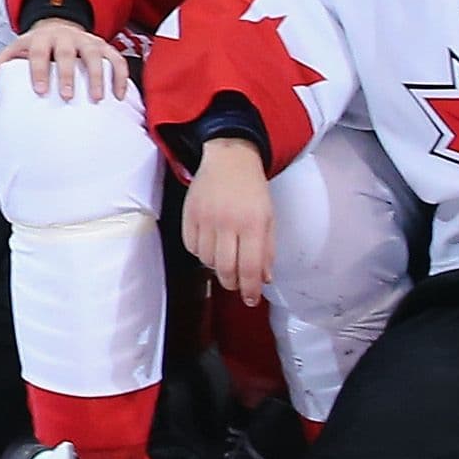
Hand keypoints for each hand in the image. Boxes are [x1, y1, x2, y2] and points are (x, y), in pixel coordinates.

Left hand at [0, 19, 130, 100]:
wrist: (59, 26)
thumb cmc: (35, 47)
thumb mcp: (15, 51)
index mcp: (41, 39)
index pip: (39, 53)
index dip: (39, 71)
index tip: (41, 91)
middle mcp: (66, 37)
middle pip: (68, 53)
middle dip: (68, 74)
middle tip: (68, 96)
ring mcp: (87, 41)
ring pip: (96, 55)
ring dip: (98, 76)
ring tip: (97, 99)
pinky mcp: (105, 46)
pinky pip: (117, 59)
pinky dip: (120, 76)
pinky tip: (119, 96)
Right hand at [183, 137, 276, 298]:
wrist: (229, 158)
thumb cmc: (253, 189)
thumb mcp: (269, 218)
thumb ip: (267, 250)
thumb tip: (263, 279)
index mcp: (253, 223)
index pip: (249, 267)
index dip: (249, 289)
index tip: (250, 300)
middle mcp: (228, 222)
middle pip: (225, 268)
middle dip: (232, 283)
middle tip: (237, 285)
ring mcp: (205, 218)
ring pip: (206, 260)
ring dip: (216, 267)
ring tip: (225, 259)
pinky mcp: (189, 214)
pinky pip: (191, 246)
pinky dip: (201, 253)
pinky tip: (210, 246)